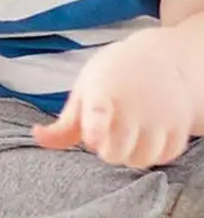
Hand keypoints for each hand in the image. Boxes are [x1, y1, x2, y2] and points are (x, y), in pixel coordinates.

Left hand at [33, 30, 193, 168]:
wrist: (160, 57)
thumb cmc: (112, 76)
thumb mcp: (84, 91)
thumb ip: (63, 123)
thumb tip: (37, 138)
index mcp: (103, 92)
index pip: (98, 112)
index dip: (96, 128)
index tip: (93, 140)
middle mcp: (134, 105)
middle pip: (116, 153)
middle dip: (106, 150)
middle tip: (107, 130)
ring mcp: (160, 116)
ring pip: (140, 160)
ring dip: (129, 154)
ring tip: (126, 133)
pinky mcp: (180, 125)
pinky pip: (165, 157)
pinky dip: (153, 153)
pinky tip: (146, 136)